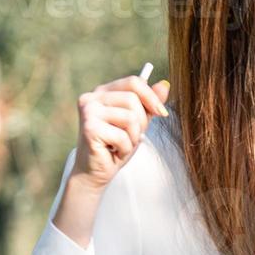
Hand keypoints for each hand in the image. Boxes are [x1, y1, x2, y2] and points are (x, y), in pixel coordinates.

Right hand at [71, 74, 170, 191]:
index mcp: (103, 92)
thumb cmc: (117, 146)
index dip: (152, 97)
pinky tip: (114, 152)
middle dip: (141, 123)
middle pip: (133, 100)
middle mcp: (92, 98)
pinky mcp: (89, 128)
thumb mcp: (138, 122)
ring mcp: (89, 111)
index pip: (134, 82)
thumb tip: (165, 85)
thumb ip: (149, 104)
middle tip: (131, 137)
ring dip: (133, 137)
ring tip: (121, 145)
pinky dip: (125, 149)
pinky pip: (122, 136)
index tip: (163, 113)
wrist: (96, 172)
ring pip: (130, 117)